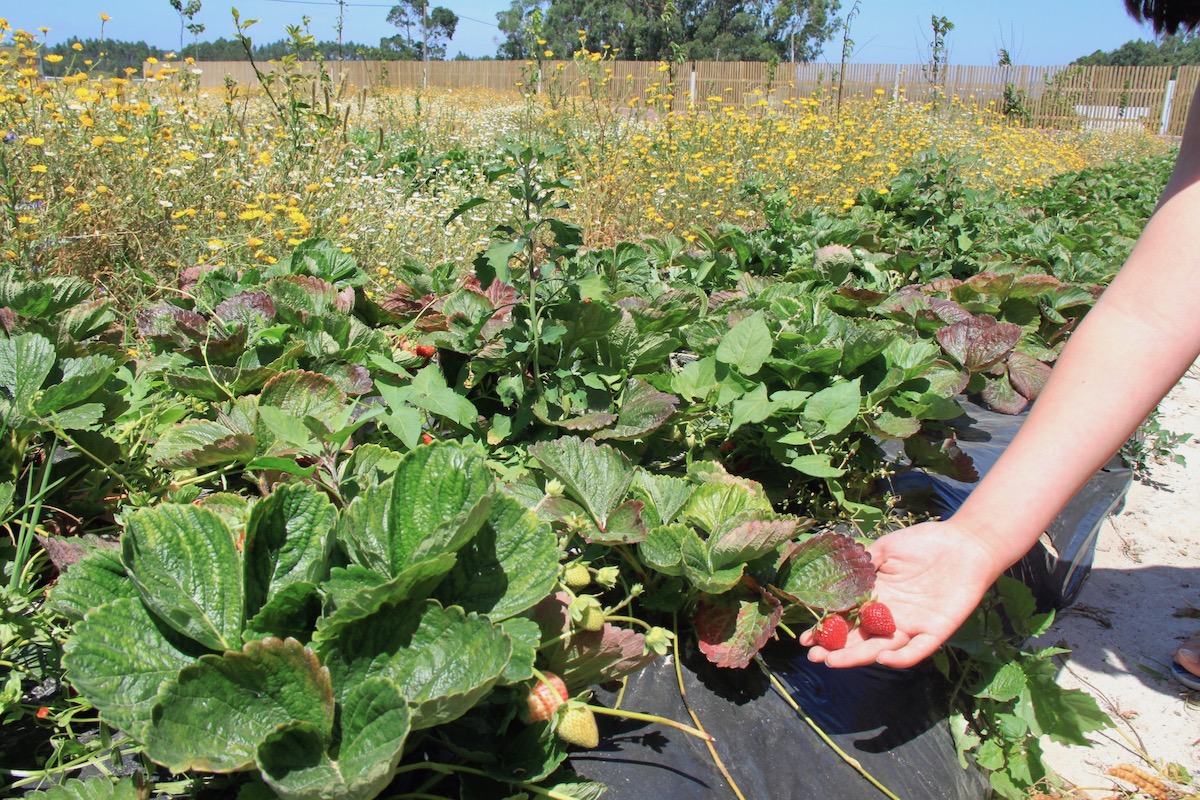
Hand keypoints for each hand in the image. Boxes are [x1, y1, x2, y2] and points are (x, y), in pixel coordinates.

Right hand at [801, 519, 1003, 668]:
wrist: (966, 543)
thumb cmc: (925, 542)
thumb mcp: (886, 548)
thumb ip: (862, 563)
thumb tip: (831, 574)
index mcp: (877, 597)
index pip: (847, 618)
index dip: (827, 628)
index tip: (807, 637)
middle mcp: (892, 616)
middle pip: (860, 638)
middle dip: (836, 649)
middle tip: (815, 656)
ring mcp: (913, 625)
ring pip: (882, 647)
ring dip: (859, 657)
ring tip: (835, 661)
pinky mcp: (936, 631)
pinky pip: (917, 650)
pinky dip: (901, 656)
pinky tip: (882, 657)